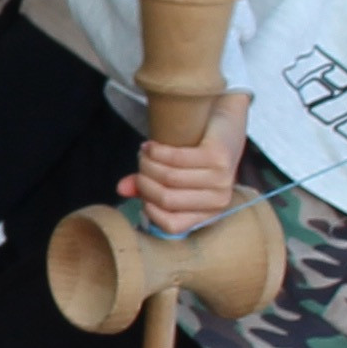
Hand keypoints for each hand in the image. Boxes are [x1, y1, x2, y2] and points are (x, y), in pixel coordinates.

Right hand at [130, 87, 251, 237]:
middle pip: (167, 199)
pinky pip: (176, 158)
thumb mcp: (175, 175)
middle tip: (140, 165)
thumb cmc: (199, 153)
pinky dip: (157, 151)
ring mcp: (221, 178)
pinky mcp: (218, 156)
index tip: (142, 190)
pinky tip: (151, 145)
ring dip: (148, 163)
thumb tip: (121, 189)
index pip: (173, 226)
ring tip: (145, 153)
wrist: (225, 122)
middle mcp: (219, 200)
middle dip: (144, 181)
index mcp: (209, 212)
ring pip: (169, 178)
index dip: (150, 209)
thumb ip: (147, 187)